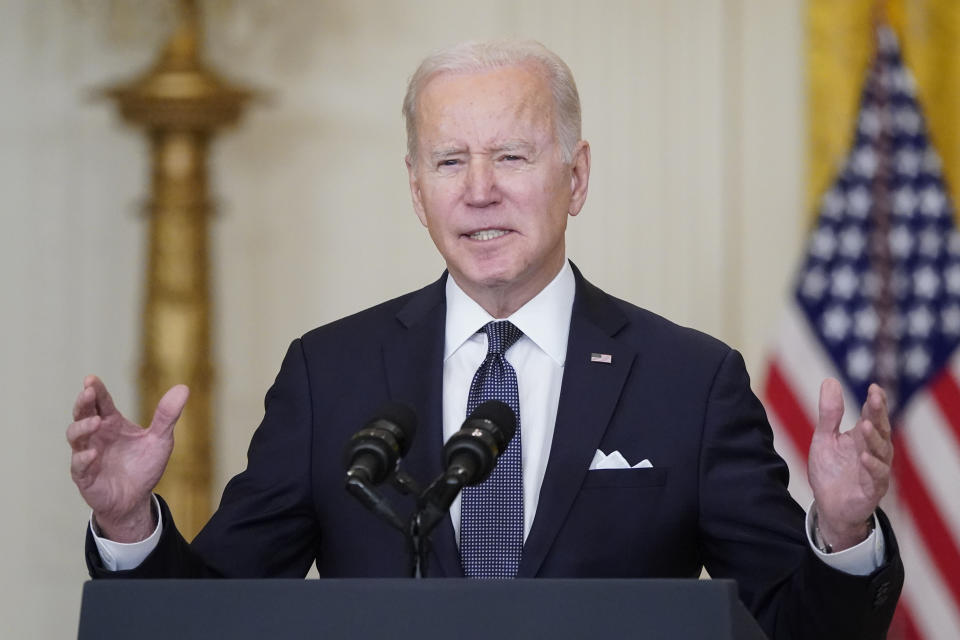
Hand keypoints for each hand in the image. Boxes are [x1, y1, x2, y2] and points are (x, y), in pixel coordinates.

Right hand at [67, 375, 188, 541]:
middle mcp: (96, 436)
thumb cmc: (144, 466)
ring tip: (96, 422)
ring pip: (75, 437)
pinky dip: (83, 459)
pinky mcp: (85, 477)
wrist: (136, 499)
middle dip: (83, 402)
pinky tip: (93, 454)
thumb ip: (167, 415)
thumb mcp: (161, 439)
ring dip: (82, 428)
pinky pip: (78, 466)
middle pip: (82, 414)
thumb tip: (183, 387)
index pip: (100, 402)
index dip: (95, 390)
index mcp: (112, 423)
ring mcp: (87, 455)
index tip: (91, 379)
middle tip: (88, 391)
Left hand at [807, 378, 892, 550]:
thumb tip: (830, 380)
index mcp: (863, 437)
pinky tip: (865, 457)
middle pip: (880, 430)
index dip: (874, 402)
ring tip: (864, 424)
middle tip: (875, 398)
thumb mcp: (824, 438)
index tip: (874, 387)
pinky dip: (872, 467)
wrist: (828, 506)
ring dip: (874, 438)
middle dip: (879, 414)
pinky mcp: (872, 490)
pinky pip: (876, 478)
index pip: (872, 416)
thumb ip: (829, 413)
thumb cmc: (830, 470)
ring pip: (881, 452)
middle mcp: (874, 451)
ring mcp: (875, 471)